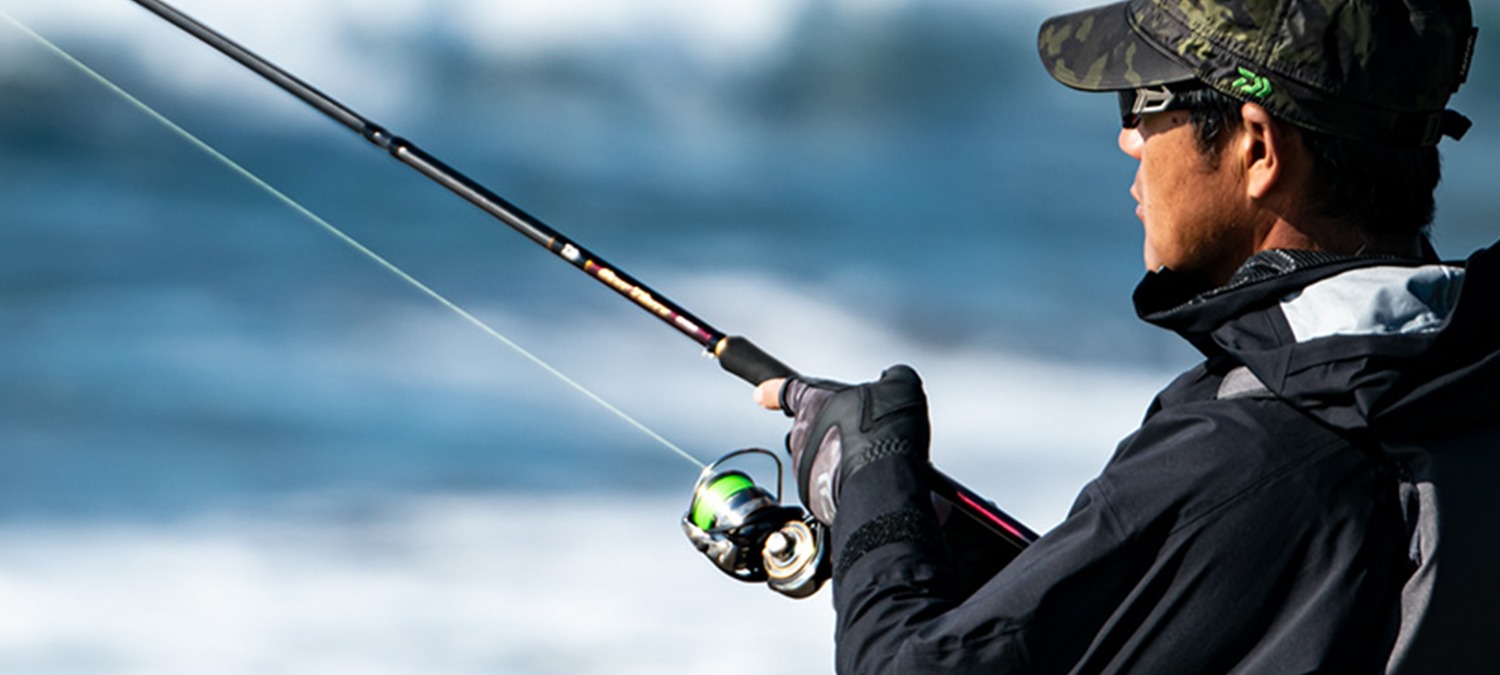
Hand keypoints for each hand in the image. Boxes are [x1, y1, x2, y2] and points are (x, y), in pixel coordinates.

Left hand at [756, 366, 929, 523]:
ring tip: (874, 460)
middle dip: (837, 433)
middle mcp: (802, 434)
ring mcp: (805, 468)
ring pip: (824, 461)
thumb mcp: (899, 387)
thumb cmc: (883, 430)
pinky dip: (848, 485)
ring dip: (845, 460)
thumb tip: (895, 380)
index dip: (774, 391)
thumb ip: (892, 379)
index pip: (787, 391)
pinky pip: (830, 488)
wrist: (883, 480)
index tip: (762, 393)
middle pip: (815, 430)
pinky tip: (871, 481)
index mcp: (814, 400)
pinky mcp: (814, 498)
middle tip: (867, 435)